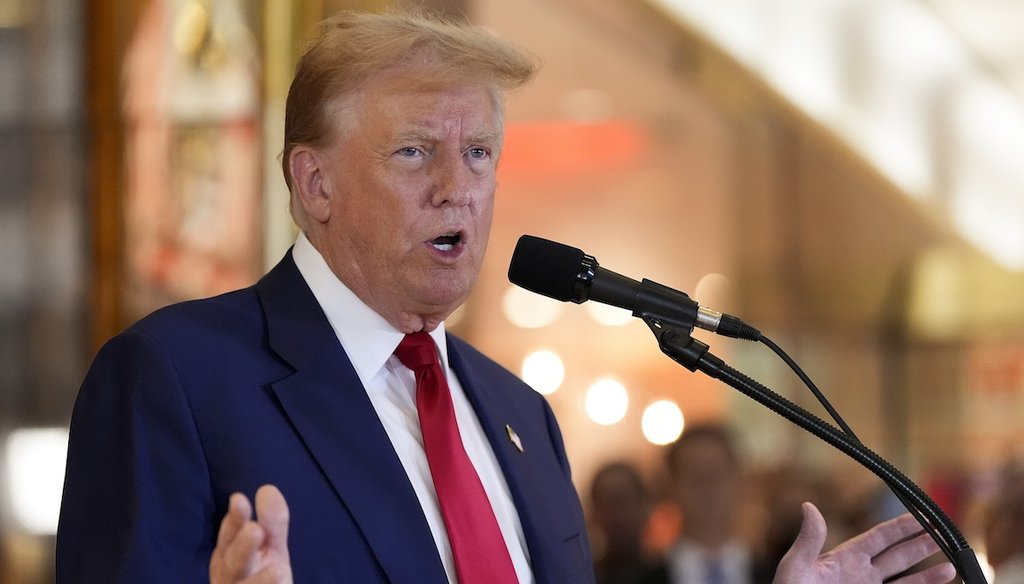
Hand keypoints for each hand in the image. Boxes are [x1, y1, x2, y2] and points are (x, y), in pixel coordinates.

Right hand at [210, 484, 292, 583]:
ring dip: (259, 581)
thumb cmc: (263, 576)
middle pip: (232, 565)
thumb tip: (267, 489)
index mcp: (229, 558)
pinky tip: (278, 577)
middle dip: (242, 548)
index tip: (240, 500)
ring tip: (278, 569)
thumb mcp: (271, 549)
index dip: (234, 520)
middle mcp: (229, 578)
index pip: (229, 536)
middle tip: (255, 530)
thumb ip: (272, 523)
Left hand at [774, 502, 956, 583]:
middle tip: (944, 532)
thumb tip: (808, 506)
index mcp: (845, 558)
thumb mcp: (796, 566)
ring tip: (951, 566)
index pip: (880, 537)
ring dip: (929, 575)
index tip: (922, 514)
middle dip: (921, 545)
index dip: (901, 526)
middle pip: (899, 556)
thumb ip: (808, 540)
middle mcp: (861, 575)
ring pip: (906, 581)